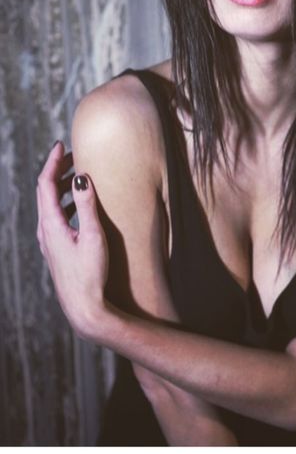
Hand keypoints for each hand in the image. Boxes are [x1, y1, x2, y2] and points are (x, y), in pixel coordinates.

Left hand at [36, 141, 108, 338]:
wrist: (84, 308)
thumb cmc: (90, 274)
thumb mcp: (92, 236)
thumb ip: (87, 205)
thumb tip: (81, 177)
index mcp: (50, 225)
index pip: (45, 184)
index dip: (52, 162)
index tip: (61, 144)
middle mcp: (45, 231)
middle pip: (45, 192)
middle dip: (57, 170)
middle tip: (73, 155)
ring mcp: (49, 241)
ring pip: (50, 205)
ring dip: (61, 187)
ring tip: (79, 175)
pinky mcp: (56, 249)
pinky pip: (56, 216)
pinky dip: (65, 202)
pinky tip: (80, 206)